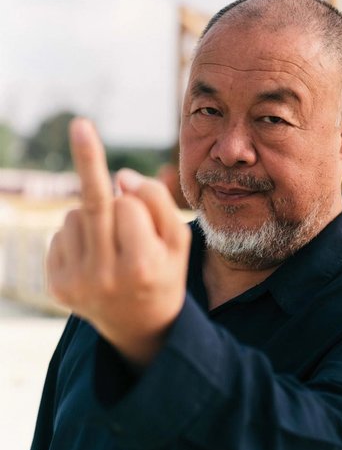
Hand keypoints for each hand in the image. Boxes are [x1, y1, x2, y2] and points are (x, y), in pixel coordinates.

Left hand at [45, 118, 190, 367]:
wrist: (140, 326)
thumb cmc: (165, 272)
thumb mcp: (178, 241)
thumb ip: (157, 204)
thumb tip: (118, 176)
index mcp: (142, 267)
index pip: (129, 206)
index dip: (136, 200)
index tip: (131, 185)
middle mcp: (105, 277)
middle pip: (96, 205)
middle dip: (89, 160)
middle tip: (81, 123)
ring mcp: (76, 283)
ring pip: (77, 215)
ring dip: (94, 216)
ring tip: (113, 245)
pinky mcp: (56, 284)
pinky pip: (61, 232)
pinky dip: (77, 233)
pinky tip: (94, 255)